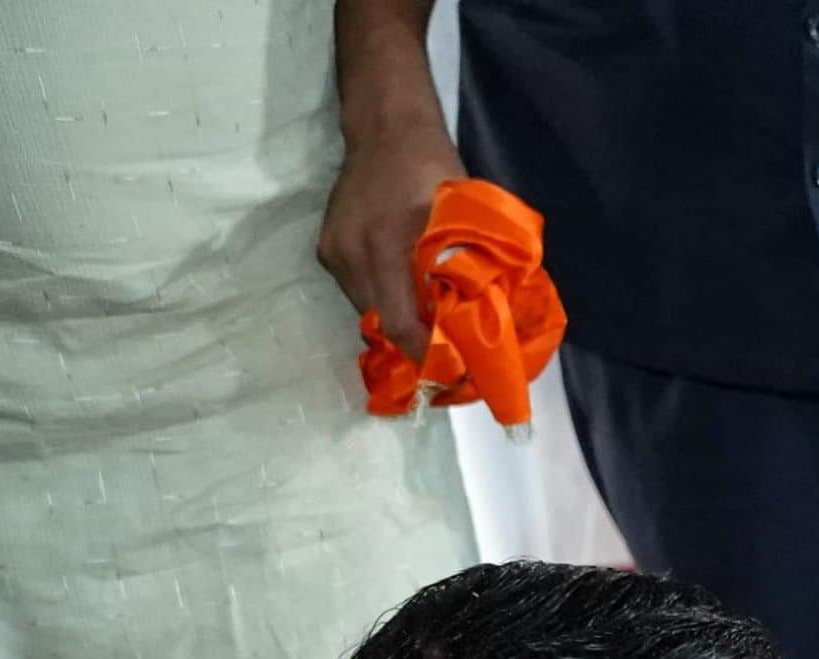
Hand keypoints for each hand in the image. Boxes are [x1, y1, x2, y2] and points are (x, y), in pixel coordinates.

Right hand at [319, 122, 466, 360]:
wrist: (385, 128)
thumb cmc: (433, 168)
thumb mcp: (463, 216)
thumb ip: (470, 267)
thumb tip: (491, 318)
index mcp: (385, 247)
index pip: (400, 324)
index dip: (427, 354)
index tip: (454, 370)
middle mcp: (351, 254)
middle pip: (381, 323)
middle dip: (415, 342)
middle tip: (449, 353)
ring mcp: (334, 252)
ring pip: (368, 309)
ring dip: (398, 320)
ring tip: (430, 325)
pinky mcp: (327, 248)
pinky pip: (357, 289)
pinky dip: (384, 298)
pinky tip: (407, 294)